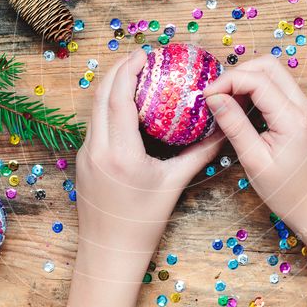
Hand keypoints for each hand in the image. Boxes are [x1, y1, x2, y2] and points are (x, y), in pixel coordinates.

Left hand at [64, 49, 222, 306]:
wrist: (109, 252)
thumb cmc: (144, 222)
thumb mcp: (174, 185)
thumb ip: (200, 154)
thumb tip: (224, 129)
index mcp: (120, 153)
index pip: (119, 98)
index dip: (129, 70)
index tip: (146, 54)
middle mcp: (97, 149)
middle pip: (100, 95)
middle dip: (119, 69)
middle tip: (142, 57)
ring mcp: (85, 153)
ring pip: (93, 107)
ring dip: (111, 85)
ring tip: (135, 74)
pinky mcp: (82, 159)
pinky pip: (93, 122)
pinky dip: (107, 105)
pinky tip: (126, 104)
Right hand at [202, 56, 306, 234]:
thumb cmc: (286, 192)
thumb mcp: (254, 161)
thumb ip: (234, 125)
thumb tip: (214, 98)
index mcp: (292, 118)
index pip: (257, 79)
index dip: (227, 81)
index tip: (205, 96)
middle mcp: (303, 106)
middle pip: (268, 65)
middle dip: (237, 74)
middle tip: (216, 95)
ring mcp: (304, 107)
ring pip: (273, 73)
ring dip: (247, 80)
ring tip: (227, 103)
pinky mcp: (300, 113)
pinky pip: (277, 87)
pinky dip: (256, 90)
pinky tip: (242, 110)